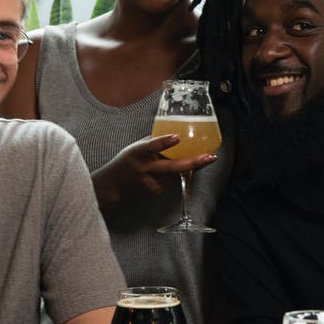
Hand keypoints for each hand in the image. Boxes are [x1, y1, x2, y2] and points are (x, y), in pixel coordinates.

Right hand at [92, 135, 216, 214]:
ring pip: (178, 174)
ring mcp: (151, 183)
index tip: (177, 137)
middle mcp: (145, 169)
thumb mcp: (136, 148)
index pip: (151, 146)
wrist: (113, 188)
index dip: (164, 142)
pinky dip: (181, 174)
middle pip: (171, 167)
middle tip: (209, 157)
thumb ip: (154, 142)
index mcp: (138, 153)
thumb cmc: (126, 162)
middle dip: (193, 162)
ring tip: (205, 158)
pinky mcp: (156, 192)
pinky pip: (174, 181)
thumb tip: (177, 130)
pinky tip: (184, 169)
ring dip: (192, 166)